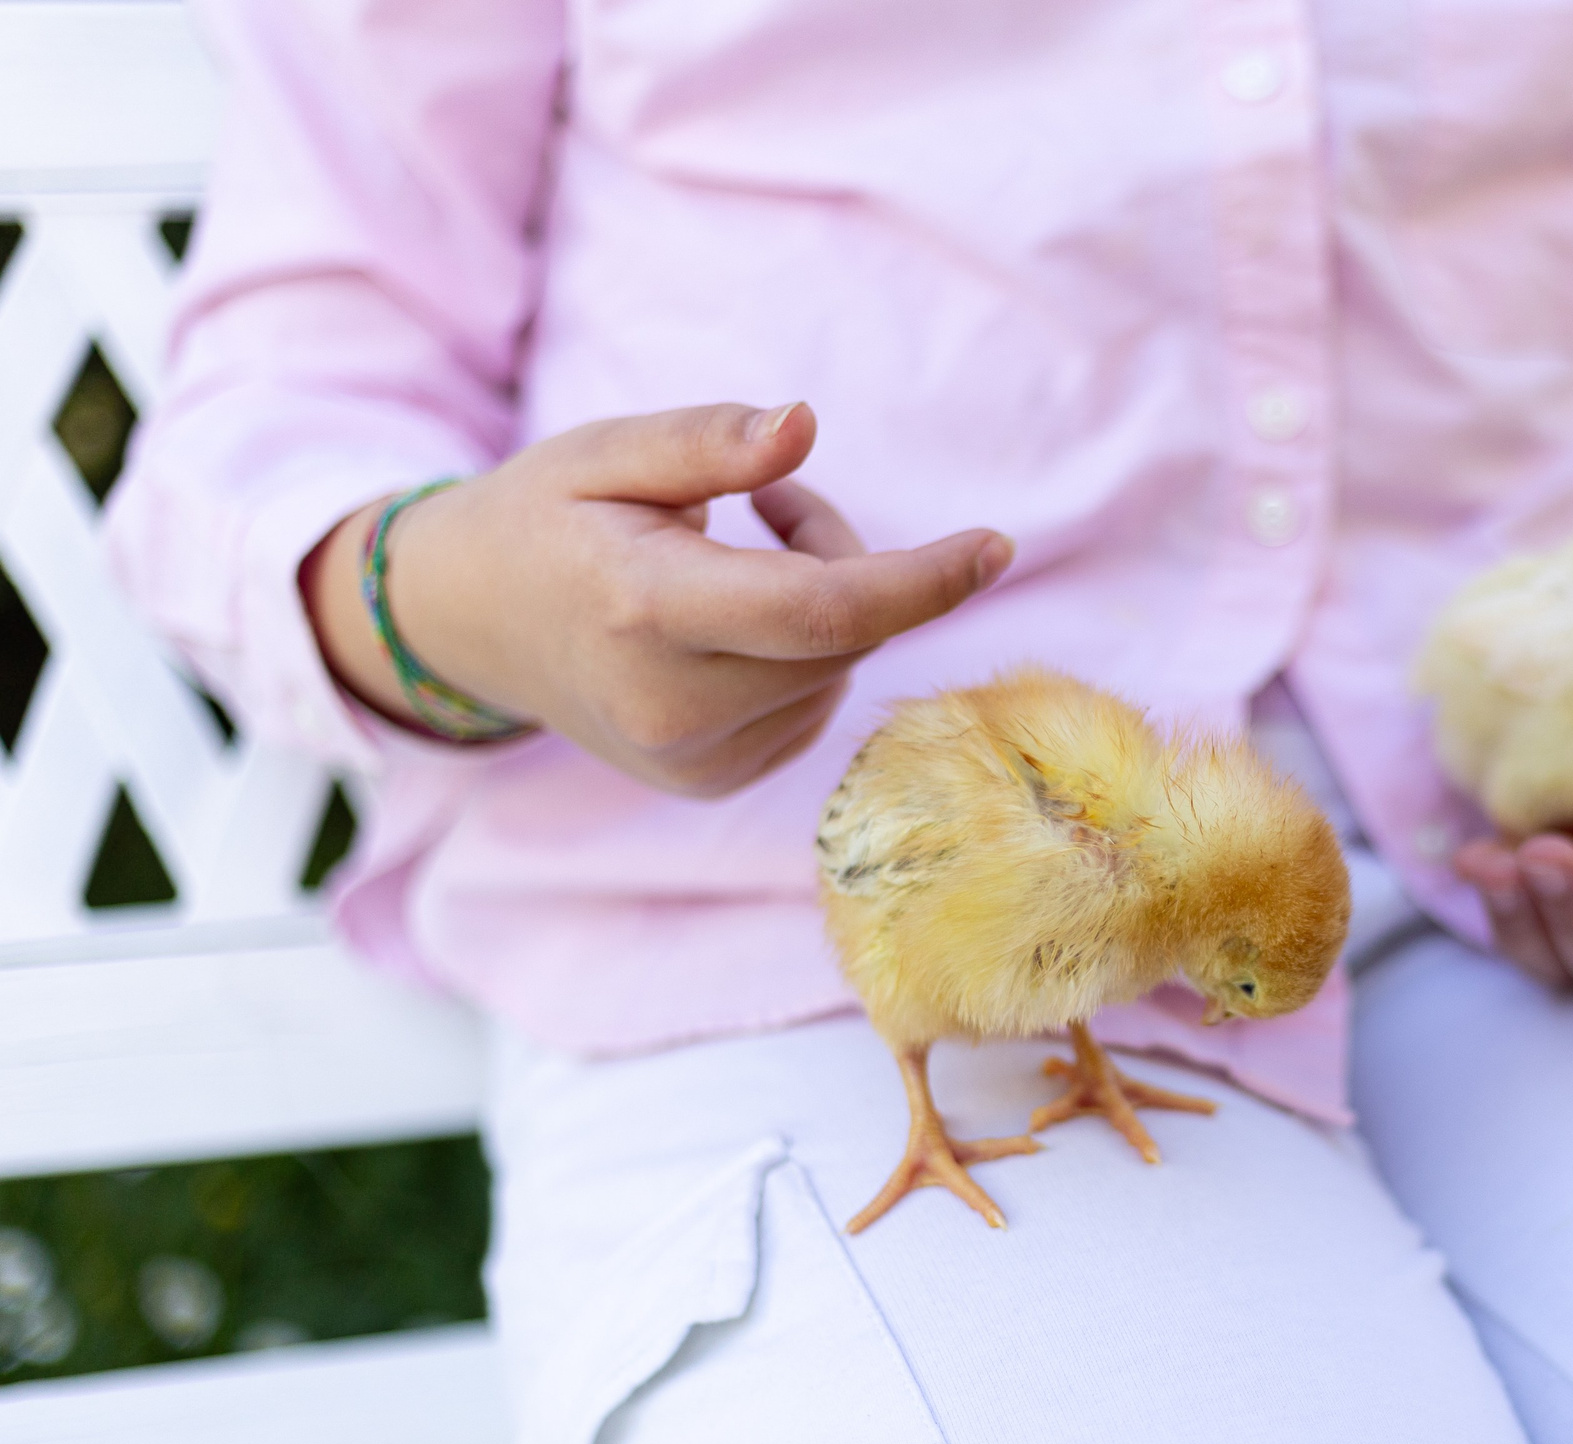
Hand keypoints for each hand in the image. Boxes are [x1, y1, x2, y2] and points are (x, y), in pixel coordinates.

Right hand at [302, 402, 1008, 795]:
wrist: (468, 624)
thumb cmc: (545, 519)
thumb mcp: (606, 451)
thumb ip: (707, 441)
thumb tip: (805, 425)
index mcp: (643, 612)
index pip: (821, 612)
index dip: (922, 582)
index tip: (995, 546)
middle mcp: (669, 706)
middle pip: (840, 633)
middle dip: (846, 556)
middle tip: (773, 500)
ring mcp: (691, 759)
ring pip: (834, 670)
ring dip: (824, 606)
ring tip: (733, 556)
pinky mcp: (709, 782)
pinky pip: (810, 705)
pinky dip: (801, 655)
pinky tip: (730, 623)